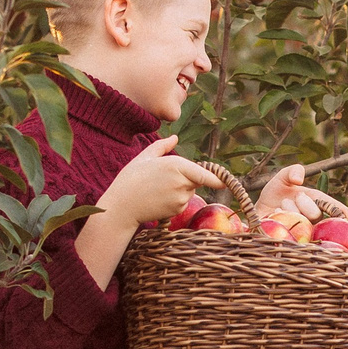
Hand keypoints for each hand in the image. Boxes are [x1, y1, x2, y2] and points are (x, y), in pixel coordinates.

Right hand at [98, 135, 225, 228]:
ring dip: (181, 189)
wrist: (122, 206)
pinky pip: (183, 202)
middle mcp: (182, 182)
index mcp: (176, 165)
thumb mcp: (145, 157)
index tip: (225, 180)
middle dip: (188, 178)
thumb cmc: (131, 179)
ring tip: (158, 188)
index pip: (205, 174)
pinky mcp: (177, 210)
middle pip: (196, 180)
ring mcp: (181, 198)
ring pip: (189, 191)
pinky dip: (175, 200)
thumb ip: (162, 146)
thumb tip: (175, 138)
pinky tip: (159, 198)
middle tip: (164, 178)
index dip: (218, 178)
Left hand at [253, 162, 347, 224]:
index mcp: (315, 202)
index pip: (331, 207)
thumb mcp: (283, 177)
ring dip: (290, 209)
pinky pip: (289, 231)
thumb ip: (293, 170)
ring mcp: (302, 230)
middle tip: (297, 196)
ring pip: (302, 222)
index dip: (340, 211)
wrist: (260, 209)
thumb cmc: (276, 193)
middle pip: (316, 215)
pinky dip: (281, 219)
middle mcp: (312, 218)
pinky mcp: (290, 239)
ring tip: (281, 205)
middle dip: (305, 203)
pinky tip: (276, 215)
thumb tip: (299, 179)